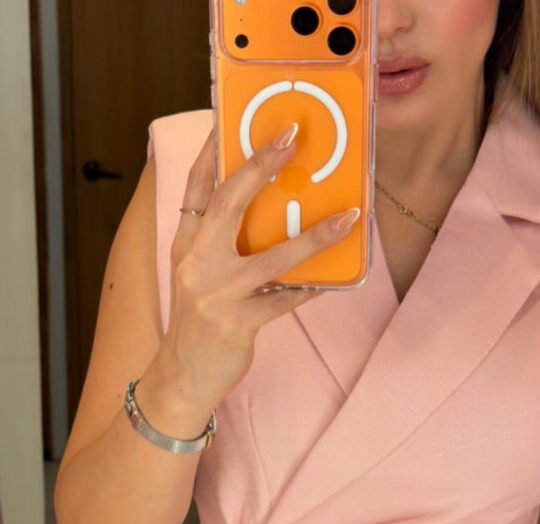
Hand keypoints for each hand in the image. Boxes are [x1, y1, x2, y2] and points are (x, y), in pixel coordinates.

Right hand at [160, 125, 360, 411]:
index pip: (196, 188)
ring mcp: (216, 294)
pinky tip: (333, 279)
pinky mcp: (238, 324)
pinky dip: (310, 289)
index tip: (229, 118)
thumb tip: (269, 216)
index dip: (212, 150)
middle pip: (229, 203)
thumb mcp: (198, 276)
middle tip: (291, 138)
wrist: (182, 379)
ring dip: (314, 236)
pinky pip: (285, 301)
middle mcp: (197, 263)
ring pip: (272, 258)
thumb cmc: (198, 324)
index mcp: (185, 245)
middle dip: (260, 167)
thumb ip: (220, 245)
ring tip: (347, 218)